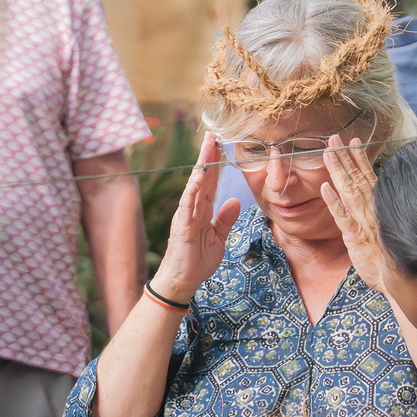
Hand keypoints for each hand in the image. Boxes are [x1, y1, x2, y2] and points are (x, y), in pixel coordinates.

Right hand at [150, 132, 240, 301]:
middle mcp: (192, 208)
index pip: (210, 182)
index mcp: (202, 210)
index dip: (215, 164)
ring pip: (194, 185)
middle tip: (213, 134)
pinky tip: (199, 177)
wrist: (182, 281)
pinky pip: (187, 205)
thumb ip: (225, 219)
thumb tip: (235, 201)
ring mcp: (186, 215)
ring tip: (208, 146)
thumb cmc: (196, 260)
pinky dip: (192, 190)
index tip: (220, 145)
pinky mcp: (181, 226)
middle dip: (208, 156)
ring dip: (202, 166)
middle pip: (202, 178)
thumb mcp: (218, 238)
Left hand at [319, 135, 383, 289]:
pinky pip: (342, 216)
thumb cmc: (395, 259)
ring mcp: (364, 222)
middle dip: (344, 157)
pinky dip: (333, 201)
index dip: (359, 159)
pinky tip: (325, 187)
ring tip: (328, 152)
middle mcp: (372, 211)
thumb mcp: (389, 233)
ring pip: (348, 191)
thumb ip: (383, 216)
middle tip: (333, 138)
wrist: (403, 282)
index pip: (369, 178)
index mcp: (380, 208)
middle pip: (356, 179)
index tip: (353, 141)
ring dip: (338, 170)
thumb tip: (379, 202)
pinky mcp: (356, 237)